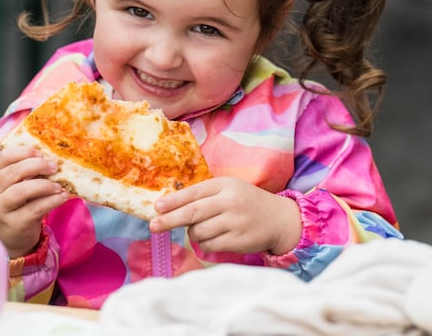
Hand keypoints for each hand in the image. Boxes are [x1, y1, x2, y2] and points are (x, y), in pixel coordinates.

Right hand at [0, 145, 68, 257]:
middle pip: (12, 172)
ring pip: (21, 191)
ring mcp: (1, 209)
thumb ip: (31, 173)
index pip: (4, 157)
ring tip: (60, 186)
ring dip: (44, 185)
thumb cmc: (20, 205)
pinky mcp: (14, 224)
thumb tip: (56, 158)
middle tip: (55, 166)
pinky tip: (63, 197)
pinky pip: (34, 209)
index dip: (23, 152)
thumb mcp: (20, 186)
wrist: (13, 237)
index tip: (41, 152)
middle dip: (36, 166)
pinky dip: (51, 201)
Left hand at [149, 177, 301, 254]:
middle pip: (192, 213)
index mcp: (224, 185)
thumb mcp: (228, 189)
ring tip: (204, 228)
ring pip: (198, 232)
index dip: (173, 201)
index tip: (156, 207)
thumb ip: (204, 195)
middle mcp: (229, 202)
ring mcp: (235, 222)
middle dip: (169, 220)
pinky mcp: (238, 241)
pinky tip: (214, 237)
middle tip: (153, 226)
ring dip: (193, 233)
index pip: (193, 193)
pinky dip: (205, 244)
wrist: (279, 218)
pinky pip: (209, 245)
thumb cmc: (246, 202)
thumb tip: (169, 207)